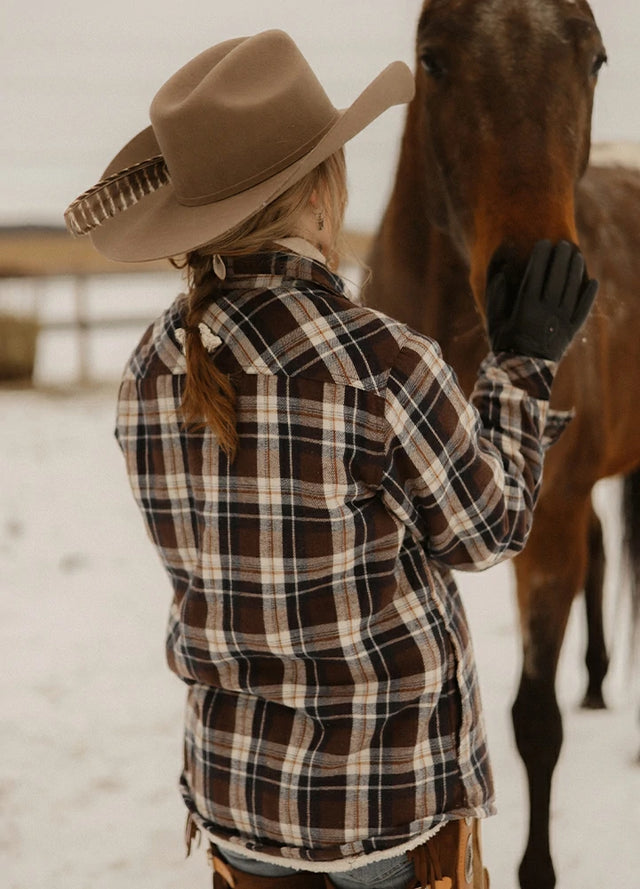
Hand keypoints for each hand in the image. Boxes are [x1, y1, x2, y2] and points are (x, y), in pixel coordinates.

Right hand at [486, 240, 597, 360]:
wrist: (522, 374)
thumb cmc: (504, 345)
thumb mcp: (494, 321)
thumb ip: (496, 296)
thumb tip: (500, 273)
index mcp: (525, 307)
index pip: (535, 274)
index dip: (541, 256)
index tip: (543, 243)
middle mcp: (546, 311)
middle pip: (556, 277)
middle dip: (560, 257)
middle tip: (563, 243)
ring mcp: (560, 321)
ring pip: (571, 289)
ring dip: (575, 270)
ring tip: (576, 255)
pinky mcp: (571, 331)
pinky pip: (583, 309)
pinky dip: (589, 294)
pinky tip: (593, 281)